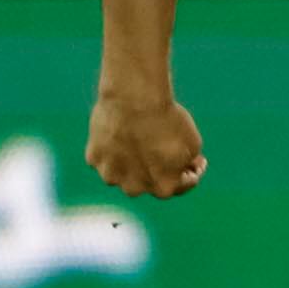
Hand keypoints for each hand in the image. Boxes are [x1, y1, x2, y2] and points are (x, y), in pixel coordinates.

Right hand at [88, 87, 205, 198]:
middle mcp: (134, 188)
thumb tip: (184, 168)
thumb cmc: (167, 119)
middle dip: (158, 169)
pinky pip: (106, 157)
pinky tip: (120, 132)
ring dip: (132, 162)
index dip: (189, 171)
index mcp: (163, 188)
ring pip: (124, 172)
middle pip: (149, 182)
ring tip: (139, 139)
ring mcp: (111, 174)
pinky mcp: (94, 158)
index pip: (180, 186)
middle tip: (164, 148)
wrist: (135, 98)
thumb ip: (188, 163)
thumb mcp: (193, 143)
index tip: (195, 159)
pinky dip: (113, 148)